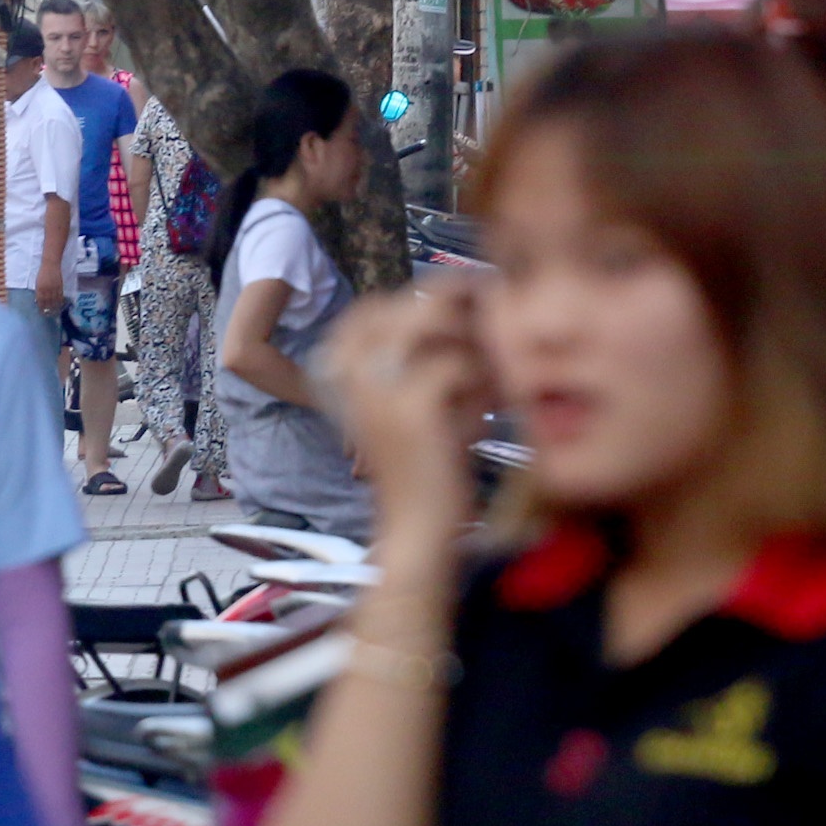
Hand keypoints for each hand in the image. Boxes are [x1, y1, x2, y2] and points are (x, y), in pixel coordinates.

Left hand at [33, 267, 64, 312]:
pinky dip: (60, 300)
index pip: (40, 301)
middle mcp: (46, 289)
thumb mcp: (38, 282)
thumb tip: (38, 300)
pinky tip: (60, 304)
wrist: (50, 264)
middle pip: (47, 302)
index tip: (42, 312)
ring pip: (54, 300)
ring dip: (54, 307)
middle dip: (48, 309)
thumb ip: (38, 291)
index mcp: (39, 288)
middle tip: (49, 315)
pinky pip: (60, 295)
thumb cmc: (42, 272)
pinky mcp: (59, 285)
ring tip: (55, 312)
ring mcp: (53, 288)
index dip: (41, 308)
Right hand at [317, 282, 490, 546]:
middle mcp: (346, 372)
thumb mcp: (406, 401)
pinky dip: (483, 386)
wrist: (417, 529)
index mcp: (336, 371)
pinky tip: (486, 415)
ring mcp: (376, 387)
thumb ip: (419, 353)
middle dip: (457, 312)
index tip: (456, 310)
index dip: (416, 299)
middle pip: (407, 305)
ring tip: (489, 379)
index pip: (370, 307)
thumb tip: (460, 295)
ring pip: (436, 323)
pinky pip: (459, 364)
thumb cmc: (422, 463)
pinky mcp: (411, 408)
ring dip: (473, 345)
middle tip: (487, 336)